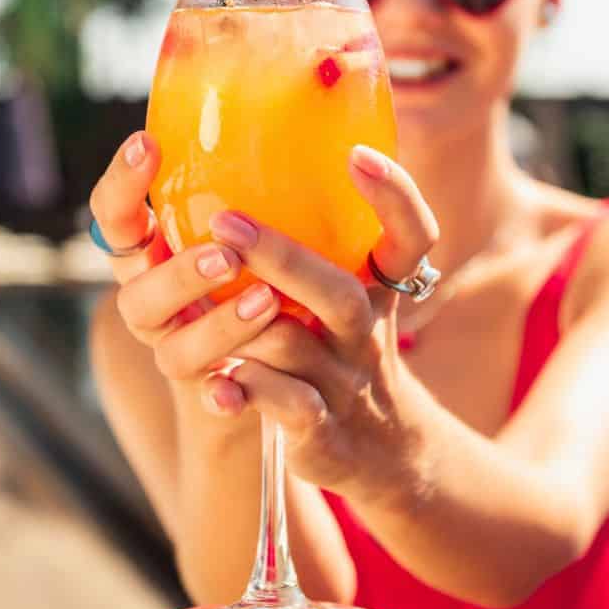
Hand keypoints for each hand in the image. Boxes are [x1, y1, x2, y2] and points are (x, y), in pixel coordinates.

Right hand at [89, 132, 284, 397]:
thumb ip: (292, 191)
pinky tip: (238, 390)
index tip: (148, 143)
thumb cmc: (285, 275)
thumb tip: (357, 146)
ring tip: (266, 300)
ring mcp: (181, 351)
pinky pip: (210, 402)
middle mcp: (158, 301)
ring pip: (172, 348)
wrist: (300, 370)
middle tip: (227, 253)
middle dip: (177, 272)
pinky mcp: (214, 395)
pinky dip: (224, 396)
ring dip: (217, 325)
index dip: (120, 183)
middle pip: (136, 290)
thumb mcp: (283, 230)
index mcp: (158, 249)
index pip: (116, 212)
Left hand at [205, 145, 439, 498]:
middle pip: (336, 292)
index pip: (411, 237)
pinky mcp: (318, 433)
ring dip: (241, 321)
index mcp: (379, 292)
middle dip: (279, 255)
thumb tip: (254, 165)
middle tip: (224, 219)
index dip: (394, 197)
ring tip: (197, 294)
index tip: (358, 155)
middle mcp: (363, 334)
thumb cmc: (346, 351)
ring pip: (292, 347)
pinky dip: (244, 392)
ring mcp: (342, 385)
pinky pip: (282, 408)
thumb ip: (321, 243)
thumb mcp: (355, 296)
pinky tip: (215, 383)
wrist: (383, 454)